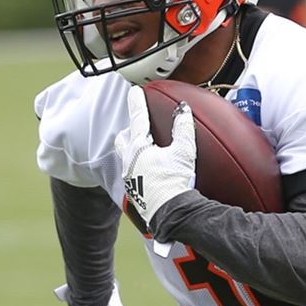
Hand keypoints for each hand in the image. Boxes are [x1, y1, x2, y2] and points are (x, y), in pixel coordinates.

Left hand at [114, 86, 195, 227]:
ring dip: (132, 150)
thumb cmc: (174, 183)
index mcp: (139, 148)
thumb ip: (183, 129)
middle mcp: (130, 161)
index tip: (135, 91)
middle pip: (122, 139)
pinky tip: (149, 172)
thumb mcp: (183, 153)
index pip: (137, 118)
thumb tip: (183, 111)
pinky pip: (132, 175)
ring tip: (143, 148)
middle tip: (137, 126)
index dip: (137, 102)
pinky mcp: (135, 192)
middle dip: (128, 130)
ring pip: (125, 157)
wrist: (169, 214)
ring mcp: (130, 178)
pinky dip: (138, 168)